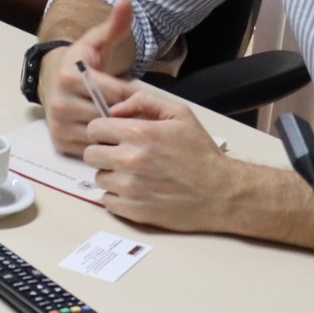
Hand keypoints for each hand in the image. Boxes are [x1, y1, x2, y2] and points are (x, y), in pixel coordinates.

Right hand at [42, 0, 140, 155]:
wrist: (54, 80)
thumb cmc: (81, 63)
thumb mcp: (98, 42)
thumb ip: (115, 25)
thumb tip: (127, 2)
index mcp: (69, 76)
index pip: (113, 93)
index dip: (131, 96)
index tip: (137, 94)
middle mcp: (58, 101)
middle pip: (107, 116)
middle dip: (124, 115)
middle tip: (135, 111)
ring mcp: (57, 124)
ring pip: (100, 134)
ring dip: (115, 131)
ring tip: (123, 122)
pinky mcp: (59, 141)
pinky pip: (91, 148)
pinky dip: (104, 143)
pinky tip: (110, 133)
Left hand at [82, 85, 242, 231]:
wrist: (223, 193)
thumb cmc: (201, 152)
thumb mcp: (180, 114)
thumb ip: (144, 101)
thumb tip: (114, 108)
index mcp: (138, 134)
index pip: (94, 129)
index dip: (103, 131)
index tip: (114, 136)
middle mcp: (129, 160)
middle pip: (90, 154)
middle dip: (104, 152)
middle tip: (123, 155)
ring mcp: (130, 188)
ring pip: (99, 178)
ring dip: (112, 175)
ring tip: (135, 175)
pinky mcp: (133, 211)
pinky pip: (106, 201)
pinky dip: (117, 197)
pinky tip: (136, 191)